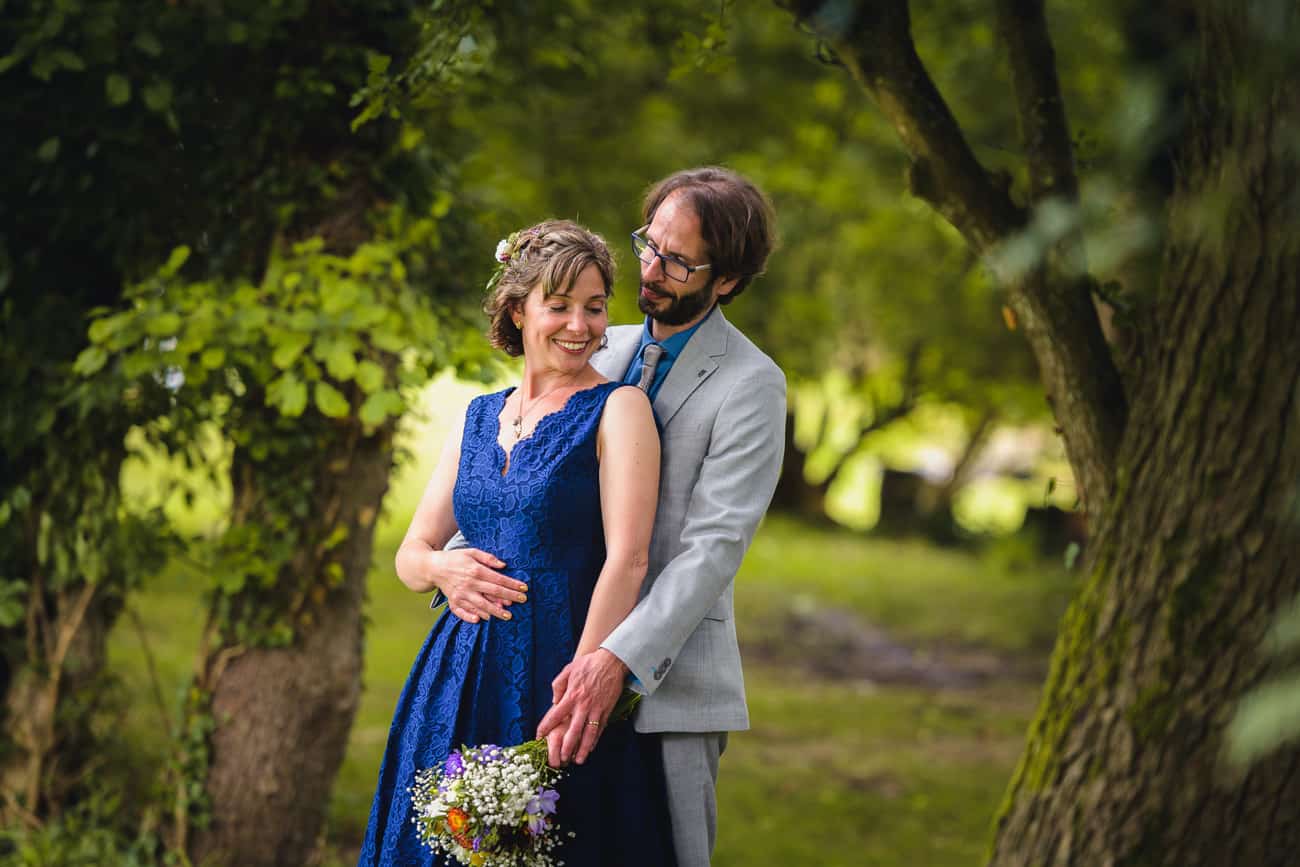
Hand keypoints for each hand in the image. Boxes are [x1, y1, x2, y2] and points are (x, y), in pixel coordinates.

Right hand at [431, 548, 526, 623]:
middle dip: (509, 597)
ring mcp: (460, 594)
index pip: (498, 579)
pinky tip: (480, 620)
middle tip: (522, 601)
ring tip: (507, 615)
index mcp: (475, 570)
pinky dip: (470, 616)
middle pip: (493, 593)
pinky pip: (462, 612)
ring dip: (495, 611)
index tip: (524, 588)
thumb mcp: (472, 552)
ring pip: (481, 605)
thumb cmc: (455, 558)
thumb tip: (504, 565)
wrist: (432, 567)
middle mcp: (469, 584)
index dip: (512, 584)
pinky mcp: (453, 601)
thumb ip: (488, 558)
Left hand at [537, 649, 627, 765]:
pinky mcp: (606, 710)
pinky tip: (591, 748)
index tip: (539, 736)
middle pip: (573, 730)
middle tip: (562, 758)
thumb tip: (554, 701)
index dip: (546, 727)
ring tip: (578, 760)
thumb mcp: (568, 670)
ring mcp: (596, 709)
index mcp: (571, 695)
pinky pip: (600, 728)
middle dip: (567, 746)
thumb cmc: (589, 664)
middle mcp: (583, 704)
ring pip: (589, 733)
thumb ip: (558, 686)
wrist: (611, 661)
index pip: (555, 715)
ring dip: (583, 748)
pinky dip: (595, 740)